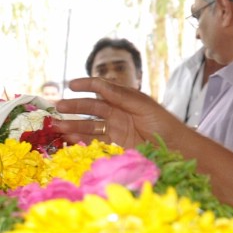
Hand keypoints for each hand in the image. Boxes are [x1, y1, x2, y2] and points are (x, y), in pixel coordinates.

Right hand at [51, 77, 188, 148]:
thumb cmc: (163, 123)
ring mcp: (114, 128)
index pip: (101, 88)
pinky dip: (81, 139)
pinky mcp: (114, 144)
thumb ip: (120, 96)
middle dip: (74, 107)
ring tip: (57, 126)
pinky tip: (70, 138)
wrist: (175, 148)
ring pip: (89, 125)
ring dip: (73, 124)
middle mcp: (116, 112)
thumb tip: (100, 85)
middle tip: (58, 108)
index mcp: (124, 98)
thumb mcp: (142, 105)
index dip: (86, 85)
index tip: (71, 85)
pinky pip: (94, 140)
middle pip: (91, 108)